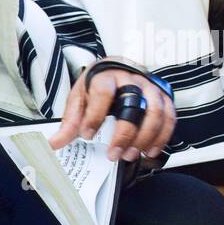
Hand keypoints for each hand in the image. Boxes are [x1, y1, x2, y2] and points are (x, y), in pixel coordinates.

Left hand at [49, 59, 175, 161]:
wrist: (116, 69)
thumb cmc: (96, 85)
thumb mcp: (78, 99)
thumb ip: (69, 122)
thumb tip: (55, 143)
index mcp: (105, 76)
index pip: (103, 92)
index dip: (96, 115)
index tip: (87, 134)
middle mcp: (130, 78)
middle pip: (133, 105)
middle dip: (124, 133)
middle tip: (113, 154)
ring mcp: (149, 86)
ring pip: (155, 111)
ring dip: (144, 137)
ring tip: (130, 155)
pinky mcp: (162, 96)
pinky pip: (169, 116)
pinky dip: (162, 136)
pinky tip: (149, 150)